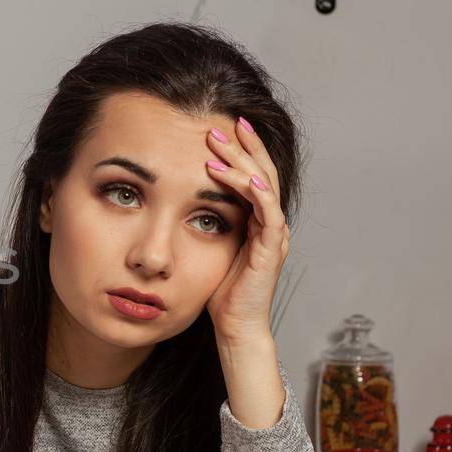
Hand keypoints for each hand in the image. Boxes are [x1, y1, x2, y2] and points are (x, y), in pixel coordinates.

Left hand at [203, 116, 288, 346]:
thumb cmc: (221, 293)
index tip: (221, 128)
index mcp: (258, 221)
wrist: (235, 327)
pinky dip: (257, 194)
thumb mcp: (209, 249)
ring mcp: (274, 236)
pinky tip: (244, 179)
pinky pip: (269, 214)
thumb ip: (206, 224)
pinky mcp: (271, 251)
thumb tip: (177, 201)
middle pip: (263, 173)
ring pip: (265, 187)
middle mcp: (271, 223)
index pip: (254, 175)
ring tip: (220, 145)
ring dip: (243, 164)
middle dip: (243, 147)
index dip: (242, 151)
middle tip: (220, 125)